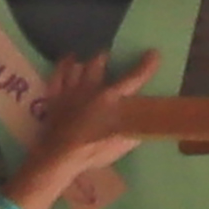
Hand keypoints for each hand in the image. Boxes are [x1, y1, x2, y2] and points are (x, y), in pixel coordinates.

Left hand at [7, 46, 162, 208]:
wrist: (60, 155)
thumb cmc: (93, 150)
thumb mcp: (122, 144)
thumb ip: (134, 131)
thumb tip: (143, 124)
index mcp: (111, 98)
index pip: (133, 78)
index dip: (146, 65)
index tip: (154, 53)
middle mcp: (92, 87)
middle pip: (98, 62)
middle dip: (105, 57)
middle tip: (109, 56)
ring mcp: (71, 90)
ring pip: (77, 66)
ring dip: (84, 61)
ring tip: (87, 59)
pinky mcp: (55, 97)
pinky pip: (58, 75)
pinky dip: (63, 66)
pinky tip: (68, 61)